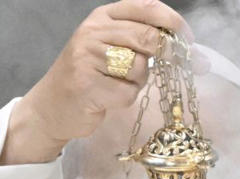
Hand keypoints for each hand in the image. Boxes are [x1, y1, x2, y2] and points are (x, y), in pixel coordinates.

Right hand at [0, 0, 199, 164]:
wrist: (49, 108)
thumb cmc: (86, 77)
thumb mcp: (108, 45)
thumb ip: (138, 37)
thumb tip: (186, 45)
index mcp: (102, 16)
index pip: (148, 8)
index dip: (175, 23)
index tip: (190, 41)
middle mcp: (93, 32)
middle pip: (148, 37)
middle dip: (169, 55)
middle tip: (182, 67)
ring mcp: (87, 58)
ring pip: (139, 68)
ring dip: (138, 82)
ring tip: (118, 85)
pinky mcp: (87, 86)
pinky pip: (127, 92)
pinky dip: (125, 99)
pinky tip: (108, 99)